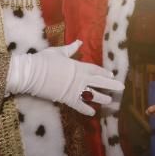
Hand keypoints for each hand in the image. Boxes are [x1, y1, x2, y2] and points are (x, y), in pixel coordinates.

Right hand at [5, 40, 124, 115]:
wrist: (33, 73)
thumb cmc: (44, 60)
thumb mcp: (59, 52)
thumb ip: (71, 49)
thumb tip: (79, 42)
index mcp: (79, 66)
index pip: (95, 70)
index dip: (104, 73)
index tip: (112, 75)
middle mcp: (80, 78)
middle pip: (99, 82)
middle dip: (111, 85)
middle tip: (122, 88)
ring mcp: (75, 89)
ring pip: (92, 94)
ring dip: (102, 98)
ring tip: (109, 101)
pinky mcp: (67, 98)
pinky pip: (79, 105)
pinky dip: (86, 109)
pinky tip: (92, 113)